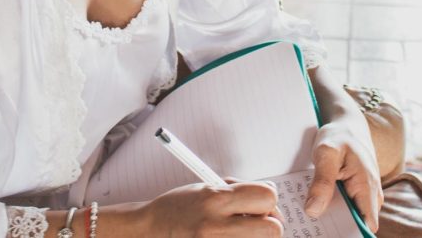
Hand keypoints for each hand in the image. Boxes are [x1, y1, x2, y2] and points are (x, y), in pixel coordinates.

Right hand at [143, 180, 284, 236]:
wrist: (149, 232)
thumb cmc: (177, 209)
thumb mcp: (205, 188)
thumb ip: (238, 190)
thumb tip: (270, 194)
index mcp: (215, 199)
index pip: (266, 197)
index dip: (268, 199)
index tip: (262, 204)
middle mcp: (216, 226)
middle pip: (272, 229)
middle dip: (269, 224)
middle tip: (256, 223)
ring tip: (235, 232)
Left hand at [304, 112, 383, 232]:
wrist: (347, 124)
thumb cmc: (339, 135)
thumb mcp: (326, 154)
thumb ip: (322, 182)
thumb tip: (313, 211)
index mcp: (367, 187)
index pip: (367, 224)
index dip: (350, 233)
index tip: (330, 235)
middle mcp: (371, 194)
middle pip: (355, 223)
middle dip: (336, 227)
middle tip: (311, 228)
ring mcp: (364, 194)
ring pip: (349, 215)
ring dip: (331, 217)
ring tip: (309, 219)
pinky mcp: (355, 192)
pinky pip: (345, 206)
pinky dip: (330, 207)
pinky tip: (313, 206)